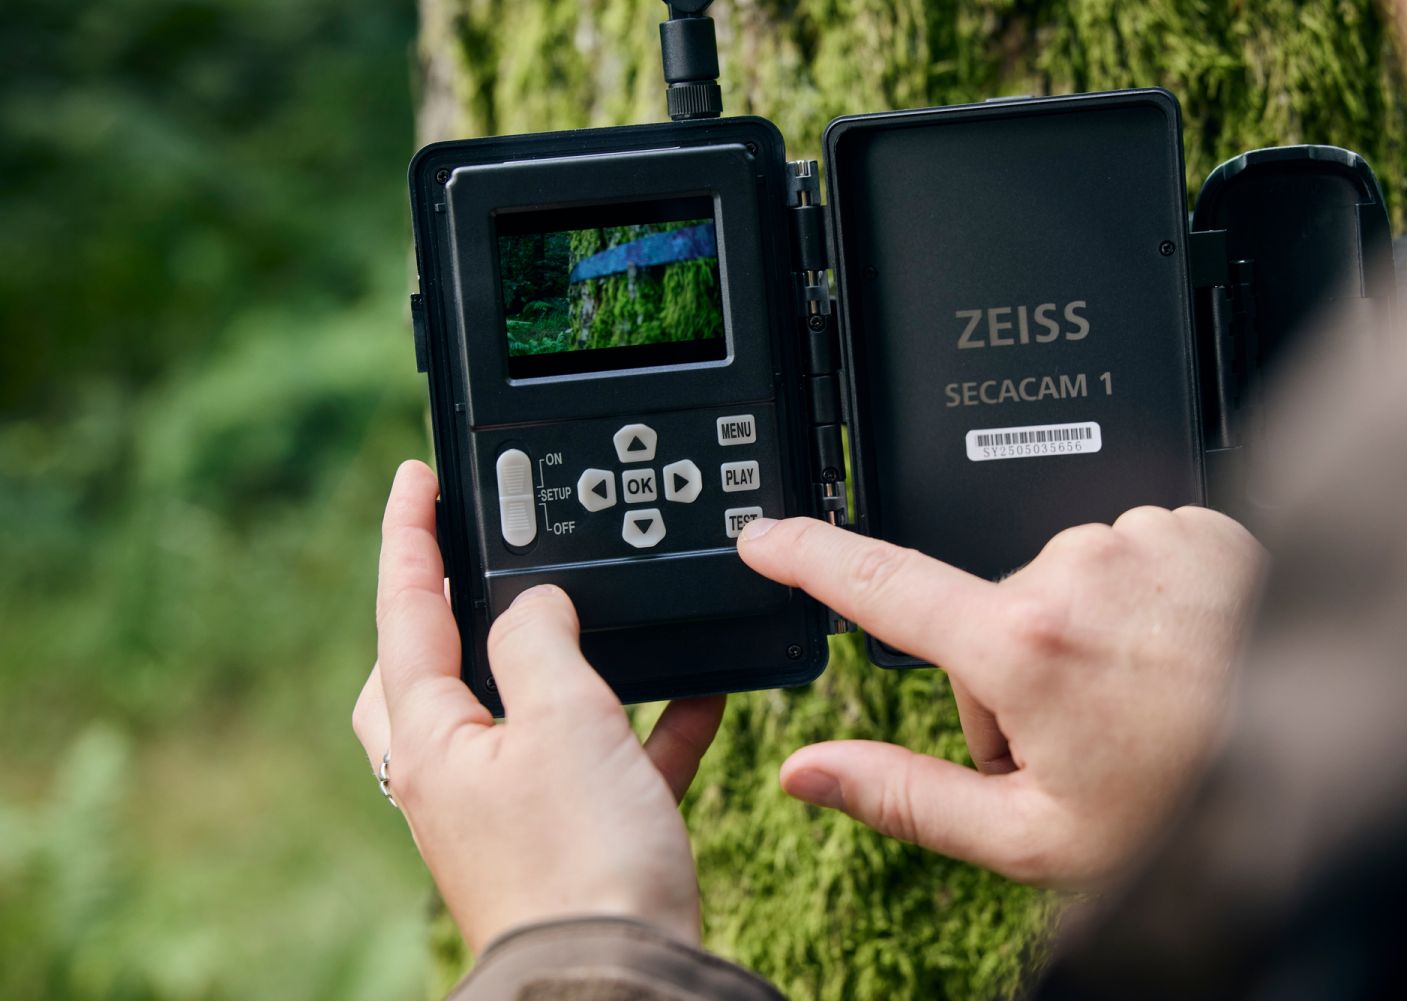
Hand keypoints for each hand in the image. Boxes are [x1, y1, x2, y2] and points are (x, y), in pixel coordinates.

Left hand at [352, 461, 723, 950]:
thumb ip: (541, 640)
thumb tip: (534, 604)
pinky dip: (641, 722)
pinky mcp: (575, 841)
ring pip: (521, 714)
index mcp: (432, 741)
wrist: (623, 981)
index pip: (405, 612)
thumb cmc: (582, 863)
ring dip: (559, 663)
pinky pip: (604, 761)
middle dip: (446, 611)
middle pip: (430, 672)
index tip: (414, 477)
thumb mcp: (562, 721)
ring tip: (594, 615)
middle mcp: (457, 777)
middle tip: (472, 561)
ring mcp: (512, 812)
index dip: (409, 535)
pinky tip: (696, 692)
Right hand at [738, 507, 1263, 889]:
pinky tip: (1177, 655)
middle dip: (1011, 674)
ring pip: (1061, 585)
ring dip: (1081, 639)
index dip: (808, 555)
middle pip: (988, 613)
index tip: (763, 532)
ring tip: (1143, 701)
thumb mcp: (1029, 836)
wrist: (1329, 777)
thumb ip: (900, 795)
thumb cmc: (1193, 813)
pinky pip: (1127, 558)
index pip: (882, 584)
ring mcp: (1143, 541)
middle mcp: (1079, 571)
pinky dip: (1137, 605)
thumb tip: (807, 771)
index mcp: (1024, 645)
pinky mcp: (1194, 528)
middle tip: (1081, 738)